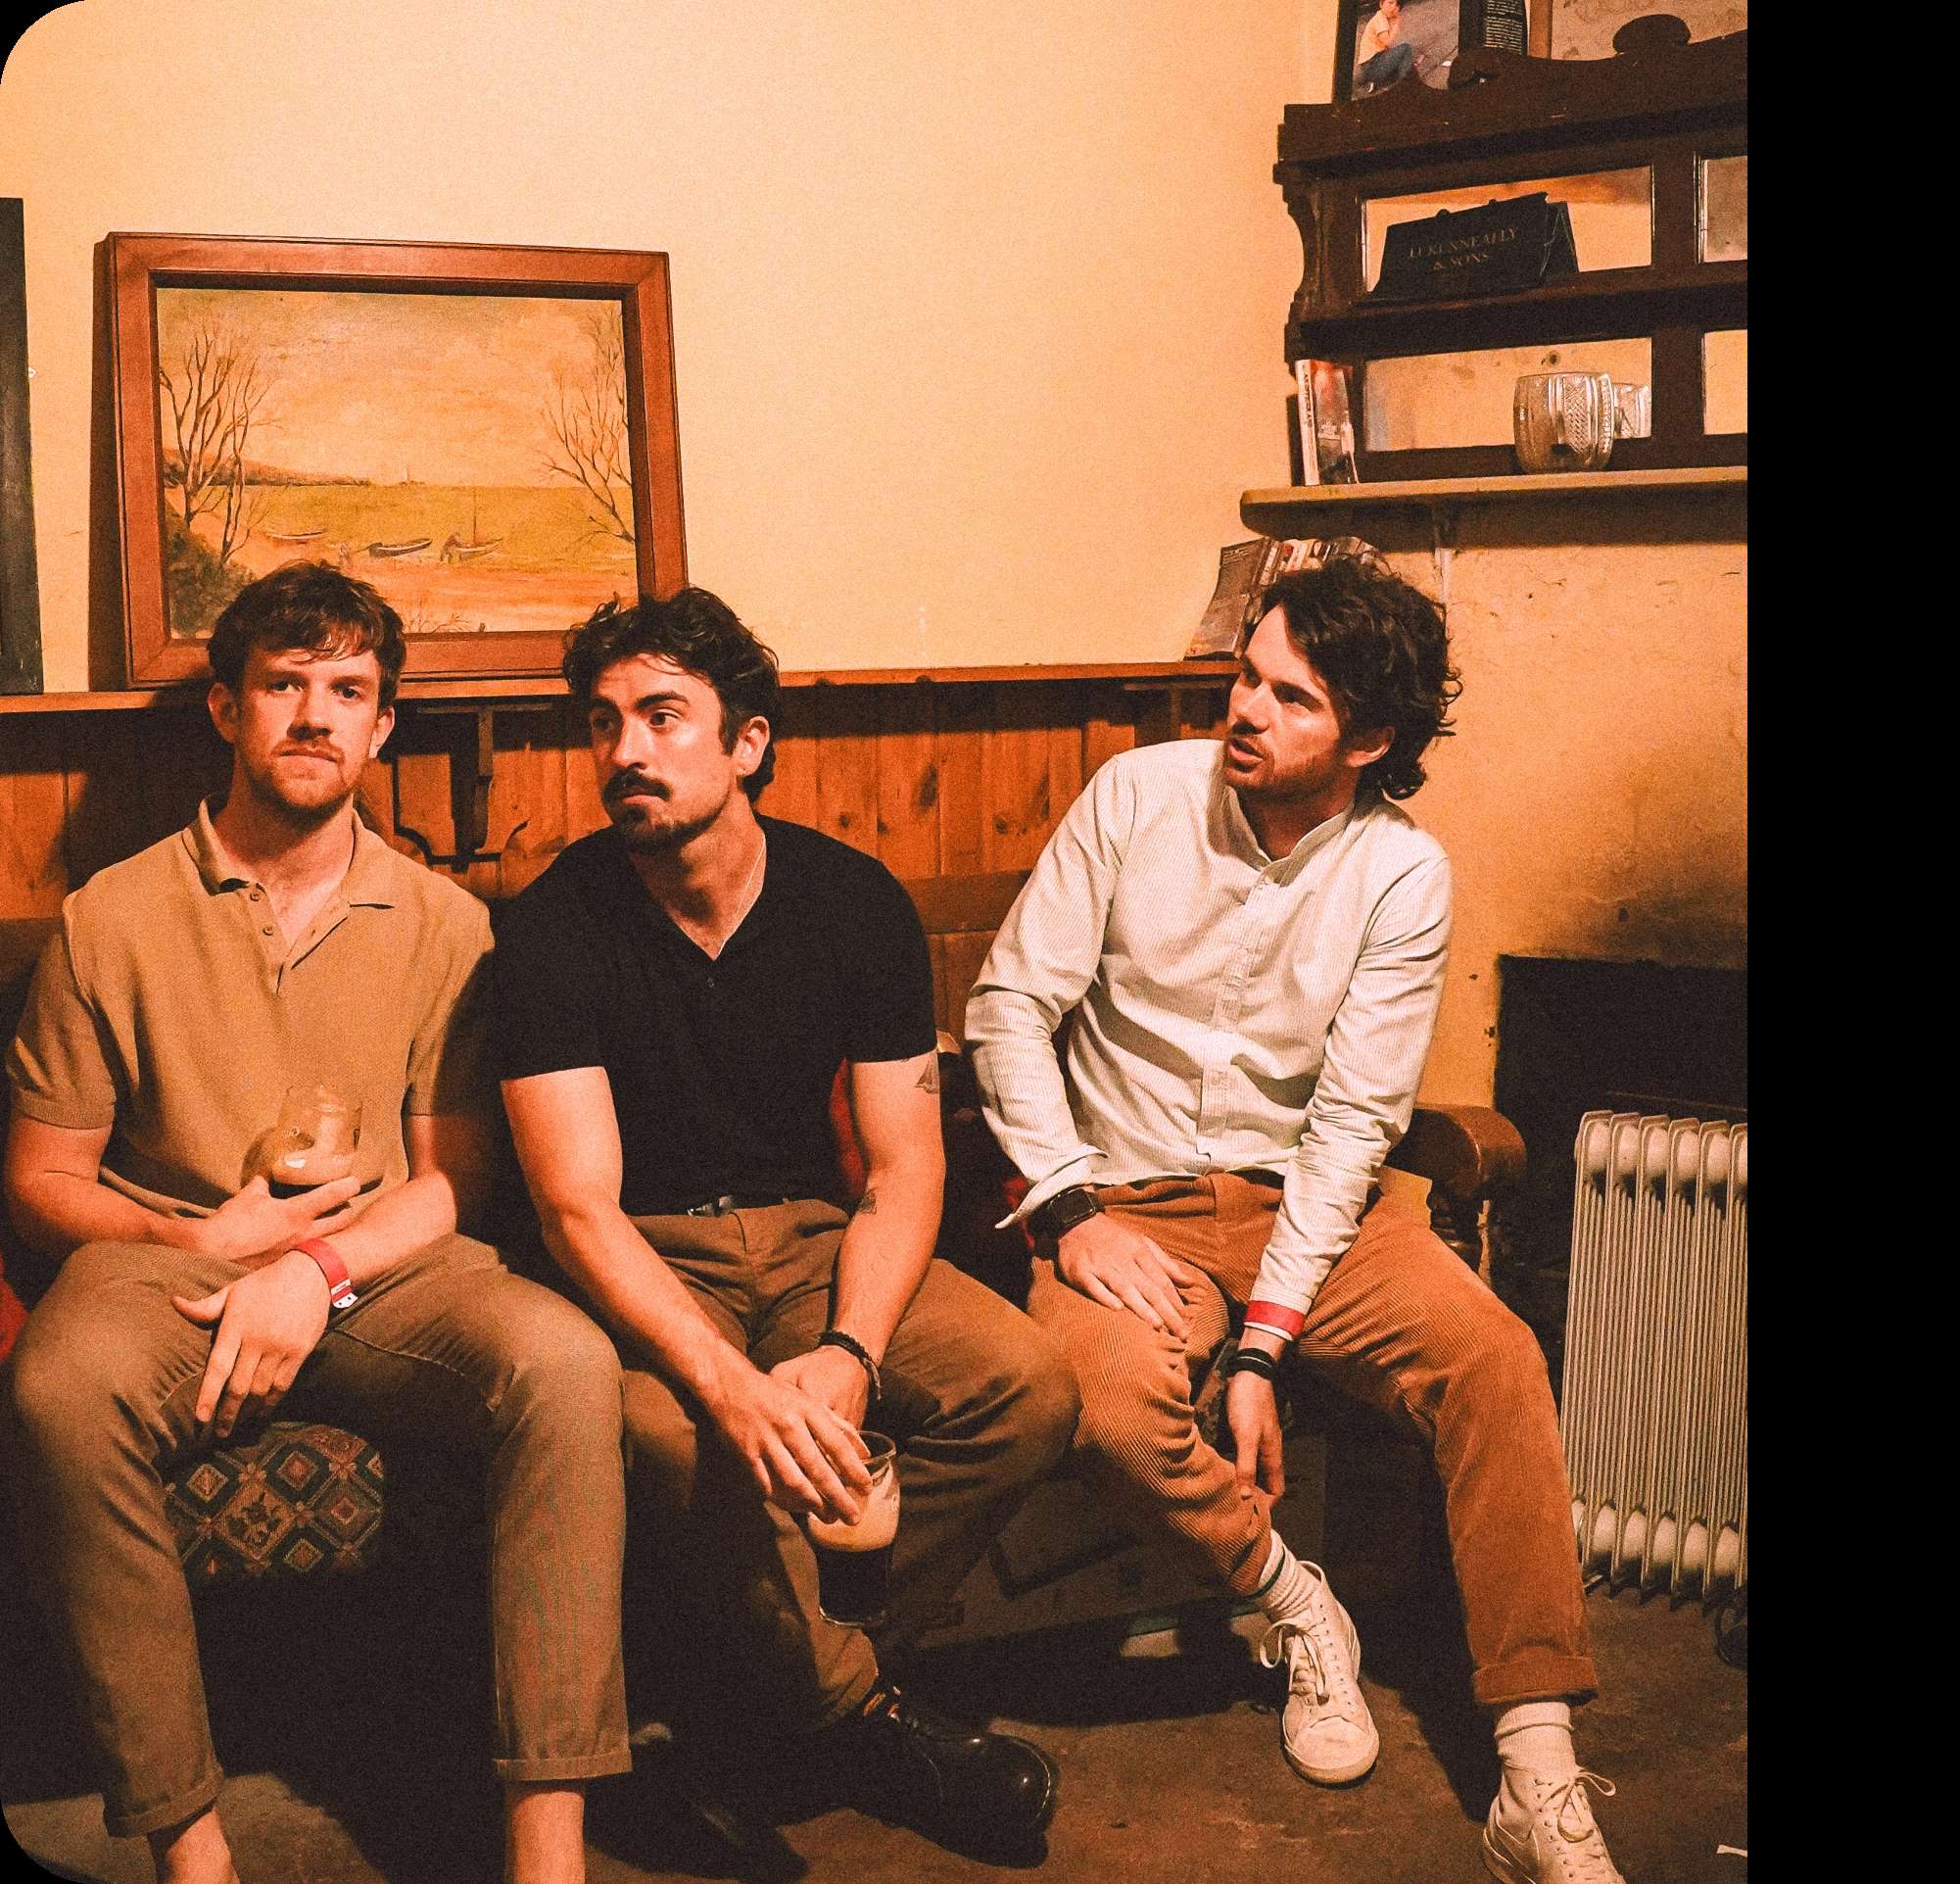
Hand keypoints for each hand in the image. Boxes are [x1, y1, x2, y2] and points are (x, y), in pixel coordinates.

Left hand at [171, 1250, 332, 1438]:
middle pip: (239, 1386)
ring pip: (261, 1389)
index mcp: (237, 1326)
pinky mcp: (300, 1352)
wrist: (311, 1274)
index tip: (200, 1418)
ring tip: (238, 1426)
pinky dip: (271, 1403)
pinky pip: (283, 1384)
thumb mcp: (233, 1291)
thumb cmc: (265, 1283)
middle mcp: (258, 1340)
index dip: (208, 1395)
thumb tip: (174, 1303)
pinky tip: (262, 1413)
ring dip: (248, 1412)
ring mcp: (281, 1348)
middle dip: (228, 1413)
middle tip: (219, 1433)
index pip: (218, 1368)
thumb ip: (204, 1306)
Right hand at [182, 1174, 361, 1263]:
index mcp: (296, 1214)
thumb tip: (268, 1176)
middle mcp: (305, 1236)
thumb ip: (263, 1186)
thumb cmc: (229, 1225)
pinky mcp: (291, 1270)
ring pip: (333, 1241)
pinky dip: (318, 1251)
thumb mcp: (247, 1198)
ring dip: (336, 1232)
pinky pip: (314, 1258)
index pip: (334, 1195)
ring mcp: (300, 1255)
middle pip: (344, 1221)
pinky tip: (312, 1248)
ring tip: (331, 1225)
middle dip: (348, 1211)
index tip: (355, 1181)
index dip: (349, 1185)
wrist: (210, 1259)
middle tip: (345, 1204)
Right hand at [705, 1362, 873, 1523]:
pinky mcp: (747, 1454)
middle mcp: (790, 1426)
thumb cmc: (775, 1394)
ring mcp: (767, 1442)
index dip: (854, 1469)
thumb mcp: (808, 1400)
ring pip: (794, 1480)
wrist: (731, 1385)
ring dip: (813, 1503)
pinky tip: (796, 1509)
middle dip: (838, 1496)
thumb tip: (863, 1450)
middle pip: (818, 1468)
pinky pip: (768, 1484)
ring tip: (828, 1517)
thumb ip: (836, 1424)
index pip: (837, 1444)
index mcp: (808, 1411)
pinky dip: (783, 1499)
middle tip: (852, 1517)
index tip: (866, 1489)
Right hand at [1052, 1212, 1194, 1337]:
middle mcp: (1123, 1259)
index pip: (1162, 1280)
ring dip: (1142, 1307)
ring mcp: (1101, 1265)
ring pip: (1124, 1288)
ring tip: (1158, 1326)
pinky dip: (1105, 1296)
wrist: (1077, 1221)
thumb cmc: (1114, 1237)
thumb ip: (1165, 1264)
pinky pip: (1094, 1286)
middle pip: (1149, 1288)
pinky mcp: (1080, 1271)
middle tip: (1181, 1333)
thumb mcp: (1142, 1243)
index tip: (1187, 1321)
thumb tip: (1189, 1282)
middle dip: (1167, 1312)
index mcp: (1140, 1252)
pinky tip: (1117, 1309)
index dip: (1175, 1301)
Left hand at [1226, 1369, 1286, 1500]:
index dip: (1266, 1505)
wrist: (1249, 1372)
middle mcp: (1268, 1452)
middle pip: (1265, 1483)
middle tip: (1233, 1509)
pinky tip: (1221, 1468)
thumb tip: (1245, 1497)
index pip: (1277, 1490)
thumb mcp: (1246, 1437)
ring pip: (1254, 1470)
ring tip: (1224, 1492)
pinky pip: (1245, 1457)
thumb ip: (1246, 1465)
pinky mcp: (1247, 1432)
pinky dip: (1236, 1466)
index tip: (1249, 1516)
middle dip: (1254, 1497)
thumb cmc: (1248, 1405)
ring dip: (1244, 1482)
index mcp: (1272, 1456)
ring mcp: (1258, 1441)